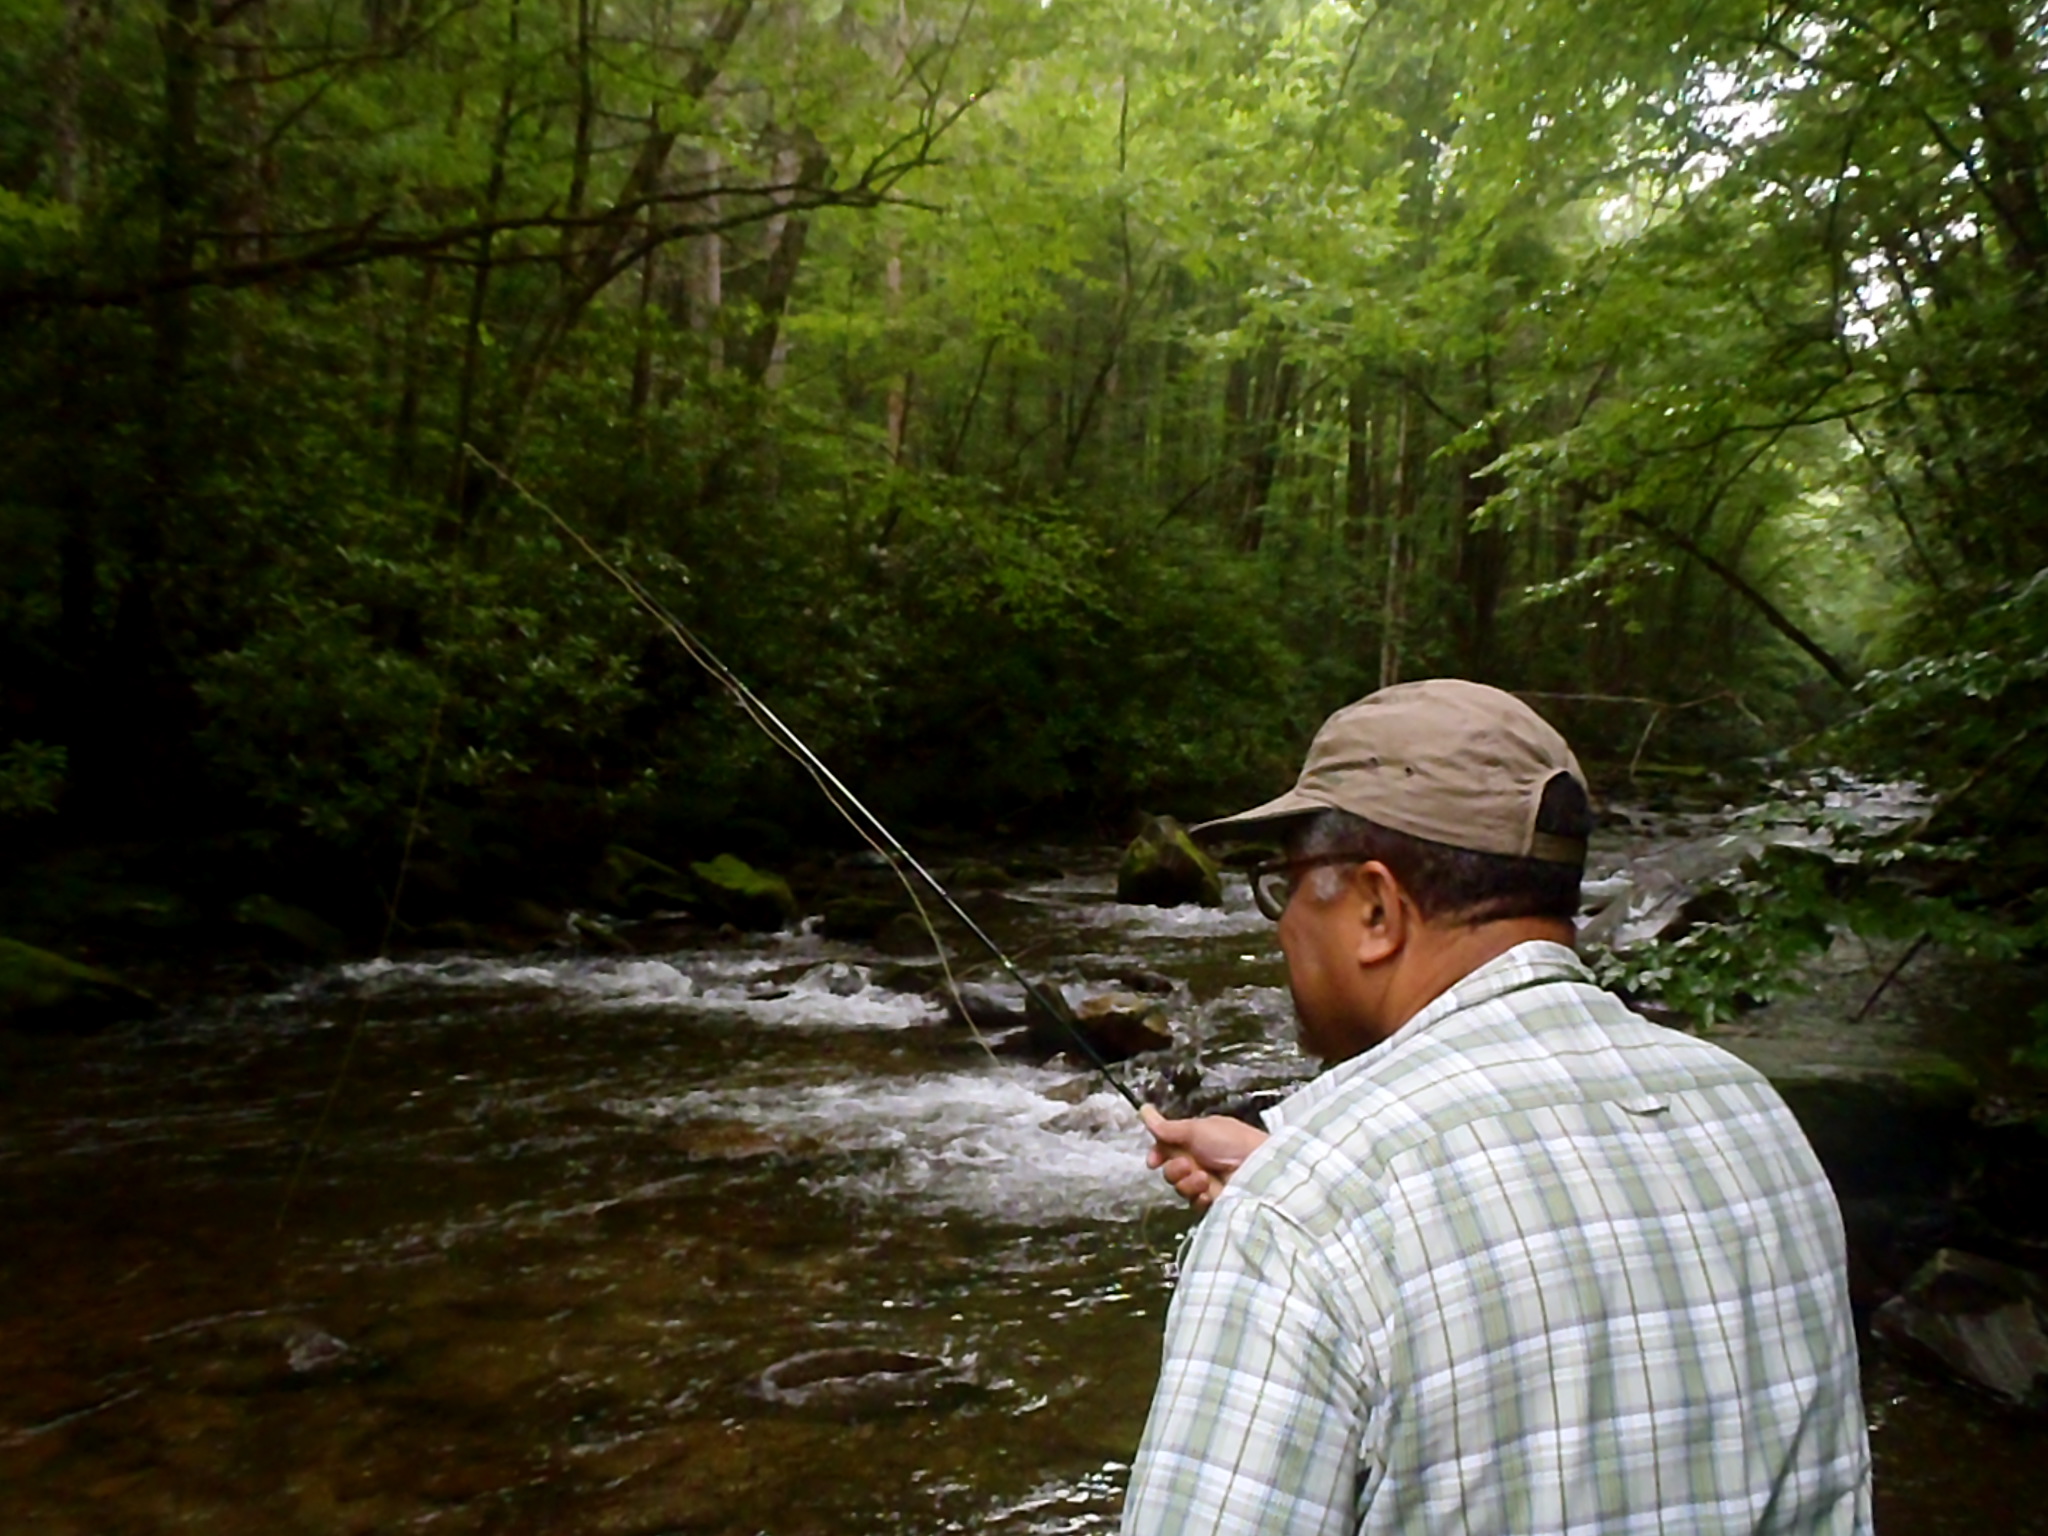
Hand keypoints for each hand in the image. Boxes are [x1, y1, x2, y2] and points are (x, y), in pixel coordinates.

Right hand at [1141, 1104, 1268, 1212]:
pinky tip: (1210, 1192)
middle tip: (1188, 1165)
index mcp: (1195, 1140)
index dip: (1158, 1155)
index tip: (1154, 1162)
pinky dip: (1199, 1197)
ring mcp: (1206, 1182)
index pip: (1167, 1149)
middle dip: (1175, 1169)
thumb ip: (1168, 1127)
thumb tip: (1143, 1110)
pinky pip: (1195, 1202)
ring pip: (1181, 1187)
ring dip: (1189, 1183)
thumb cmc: (1231, 1142)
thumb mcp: (1196, 1129)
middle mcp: (1199, 1160)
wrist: (1258, 1168)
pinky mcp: (1213, 1200)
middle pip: (1170, 1171)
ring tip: (1205, 1178)